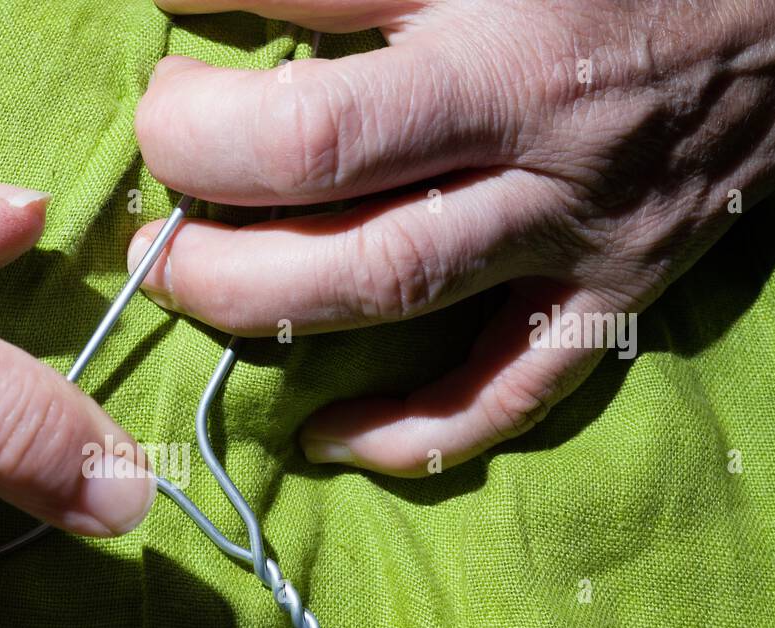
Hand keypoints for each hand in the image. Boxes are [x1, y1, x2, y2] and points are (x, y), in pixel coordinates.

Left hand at [132, 0, 774, 474]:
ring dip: (257, 299)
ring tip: (185, 283)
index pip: (303, 15)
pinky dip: (414, 433)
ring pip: (389, 282)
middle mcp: (534, 110)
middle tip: (155, 191)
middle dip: (199, 182)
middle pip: (320, 164)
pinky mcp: (620, 290)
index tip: (164, 70)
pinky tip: (330, 438)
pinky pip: (510, 392)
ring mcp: (580, 216)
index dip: (196, 57)